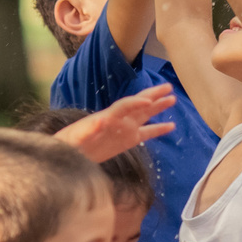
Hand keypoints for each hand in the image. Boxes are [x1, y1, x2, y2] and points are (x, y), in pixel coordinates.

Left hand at [55, 87, 177, 160]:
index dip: (136, 102)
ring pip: (145, 115)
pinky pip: (147, 133)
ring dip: (158, 107)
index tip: (149, 101)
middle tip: (168, 87)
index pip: (124, 106)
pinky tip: (171, 126)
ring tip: (173, 99)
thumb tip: (100, 121)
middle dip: (152, 95)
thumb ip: (87, 130)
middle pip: (138, 103)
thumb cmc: (68, 144)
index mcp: (106, 117)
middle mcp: (118, 120)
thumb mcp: (75, 137)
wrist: (68, 153)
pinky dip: (159, 129)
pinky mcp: (127, 140)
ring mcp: (124, 129)